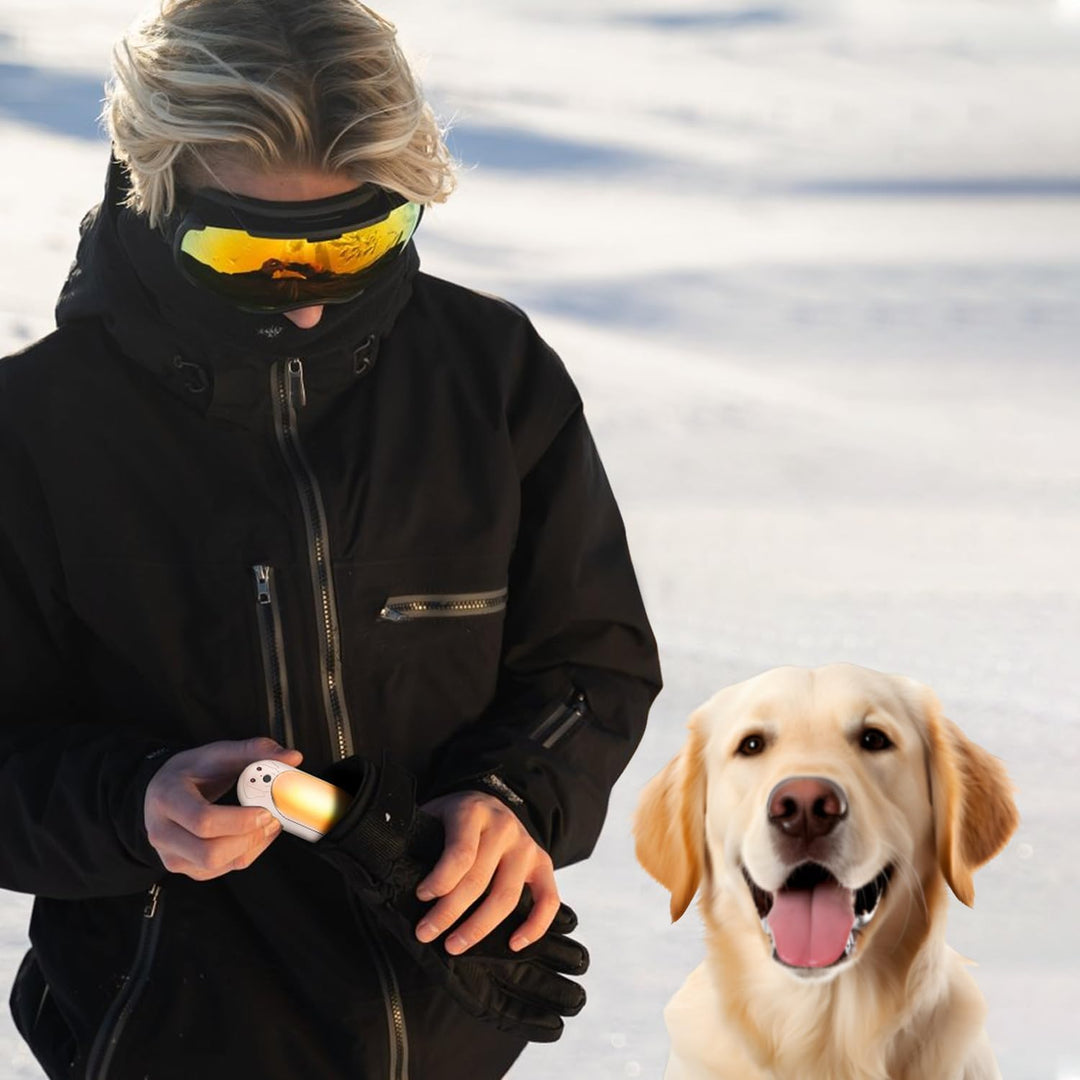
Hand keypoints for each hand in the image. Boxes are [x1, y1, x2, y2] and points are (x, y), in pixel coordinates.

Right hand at [144, 736, 302, 880]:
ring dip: (251, 847)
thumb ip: (256, 751)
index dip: (240, 821)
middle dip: (249, 838)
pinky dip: (245, 854)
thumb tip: (291, 757)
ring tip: (268, 824)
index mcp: (168, 798)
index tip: (265, 810)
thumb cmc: (189, 772)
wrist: (164, 789)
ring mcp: (171, 855)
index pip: (203, 821)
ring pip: (216, 866)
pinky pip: (220, 871)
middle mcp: (162, 832)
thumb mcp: (218, 753)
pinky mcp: (186, 868)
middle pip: (209, 852)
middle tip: (271, 818)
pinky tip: (255, 835)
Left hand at [415, 791, 559, 954]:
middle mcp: (503, 827)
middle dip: (449, 912)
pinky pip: (548, 898)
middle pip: (479, 880)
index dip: (440, 880)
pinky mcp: (542, 862)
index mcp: (472, 812)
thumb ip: (420, 840)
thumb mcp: (434, 815)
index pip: (460, 853)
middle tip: (426, 933)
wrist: (487, 801)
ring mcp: (526, 846)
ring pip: (507, 896)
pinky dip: (535, 926)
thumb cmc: (452, 818)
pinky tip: (513, 944)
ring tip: (454, 946)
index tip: (421, 897)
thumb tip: (394, 878)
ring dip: (479, 928)